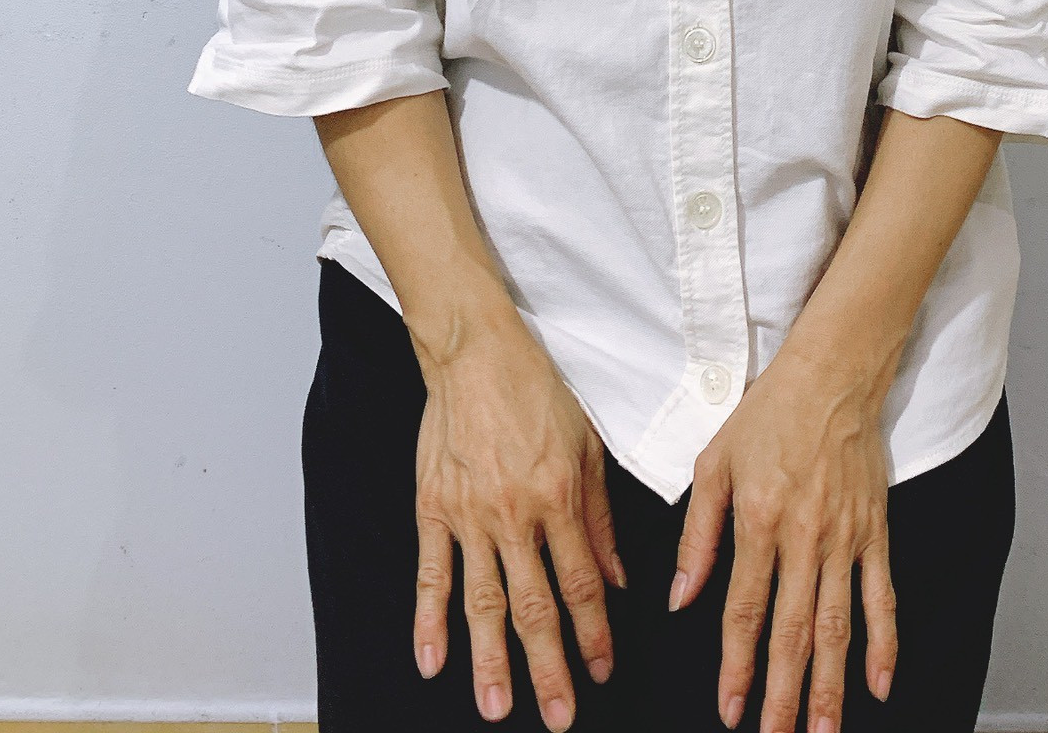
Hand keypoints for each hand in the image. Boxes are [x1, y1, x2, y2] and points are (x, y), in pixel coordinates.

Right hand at [413, 314, 626, 727]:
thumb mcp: (587, 445)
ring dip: (491, 660)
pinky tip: (432, 662)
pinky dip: (428, 621)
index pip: (582, 583)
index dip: (595, 633)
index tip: (603, 670)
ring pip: (482, 602)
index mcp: (559, 497)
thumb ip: (601, 516)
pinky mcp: (433, 508)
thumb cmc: (536, 390)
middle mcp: (515, 514)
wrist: (475, 351)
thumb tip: (618, 577)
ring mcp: (469, 514)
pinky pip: (431, 574)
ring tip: (497, 707)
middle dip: (550, 668)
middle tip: (560, 715)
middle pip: (535, 606)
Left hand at [670, 345, 896, 732]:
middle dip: (784, 695)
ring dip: (830, 687)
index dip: (735, 667)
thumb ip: (696, 533)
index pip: (743, 612)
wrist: (831, 372)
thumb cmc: (769, 411)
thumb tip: (681, 593)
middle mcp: (803, 537)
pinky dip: (883, 644)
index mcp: (758, 521)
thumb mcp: (714, 463)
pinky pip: (881, 596)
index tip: (729, 708)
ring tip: (823, 731)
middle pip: (793, 633)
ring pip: (838, 628)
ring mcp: (844, 538)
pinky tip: (877, 684)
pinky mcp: (875, 531)